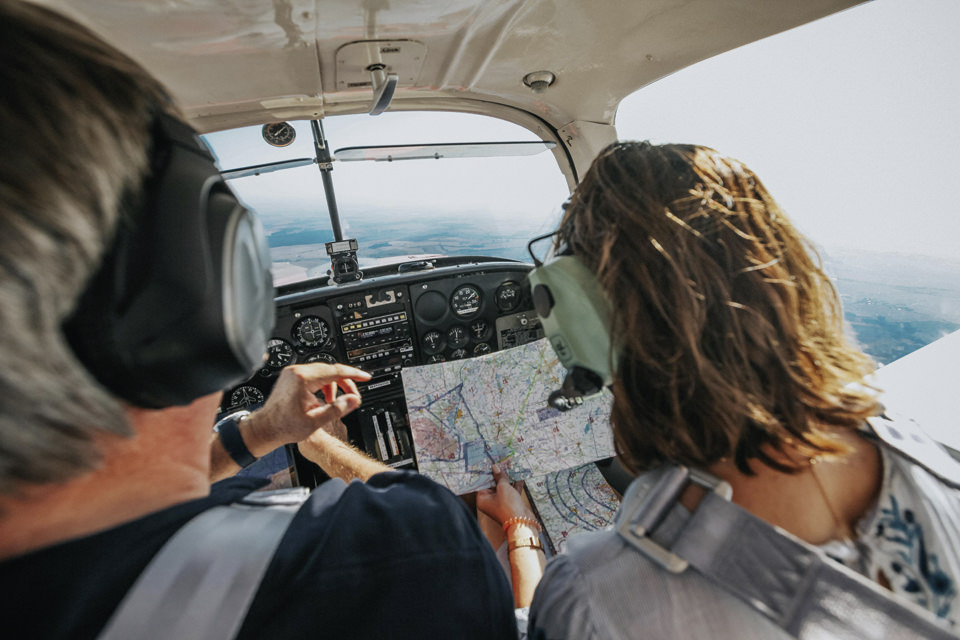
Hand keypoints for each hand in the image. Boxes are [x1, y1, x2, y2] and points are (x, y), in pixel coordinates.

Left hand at [243, 363, 370, 456]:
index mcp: (303, 378)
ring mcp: (292, 373)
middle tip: (353, 396)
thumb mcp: (316, 421)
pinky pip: (313, 375)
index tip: (365, 376)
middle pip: (329, 370)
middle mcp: (297, 371)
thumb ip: (337, 409)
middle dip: (344, 382)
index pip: (335, 371)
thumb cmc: (284, 426)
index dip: (353, 374)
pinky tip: (323, 398)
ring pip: (322, 372)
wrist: (266, 428)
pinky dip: (323, 384)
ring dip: (333, 385)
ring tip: (333, 402)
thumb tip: (353, 400)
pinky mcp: (291, 377)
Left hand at [476, 464, 535, 525]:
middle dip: (499, 475)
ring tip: (510, 467)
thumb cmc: (508, 506)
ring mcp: (501, 504)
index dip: (487, 474)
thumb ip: (500, 477)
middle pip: (493, 485)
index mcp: (483, 500)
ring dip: (508, 479)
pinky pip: (511, 492)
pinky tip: (518, 476)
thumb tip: (496, 468)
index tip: (490, 464)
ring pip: (503, 488)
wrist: (522, 521)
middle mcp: (490, 502)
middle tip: (501, 463)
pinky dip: (515, 485)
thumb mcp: (503, 488)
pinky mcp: (510, 504)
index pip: (483, 484)